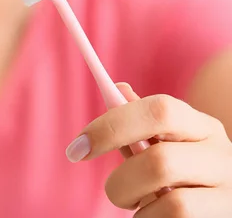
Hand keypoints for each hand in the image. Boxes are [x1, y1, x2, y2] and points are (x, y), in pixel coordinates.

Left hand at [66, 83, 231, 216]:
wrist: (222, 201)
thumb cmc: (184, 171)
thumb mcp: (166, 143)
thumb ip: (140, 122)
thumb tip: (116, 89)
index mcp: (203, 126)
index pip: (160, 110)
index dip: (111, 126)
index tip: (77, 147)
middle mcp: (222, 156)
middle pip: (160, 161)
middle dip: (121, 181)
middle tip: (112, 191)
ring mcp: (228, 193)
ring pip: (172, 202)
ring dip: (139, 207)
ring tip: (137, 204)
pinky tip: (155, 216)